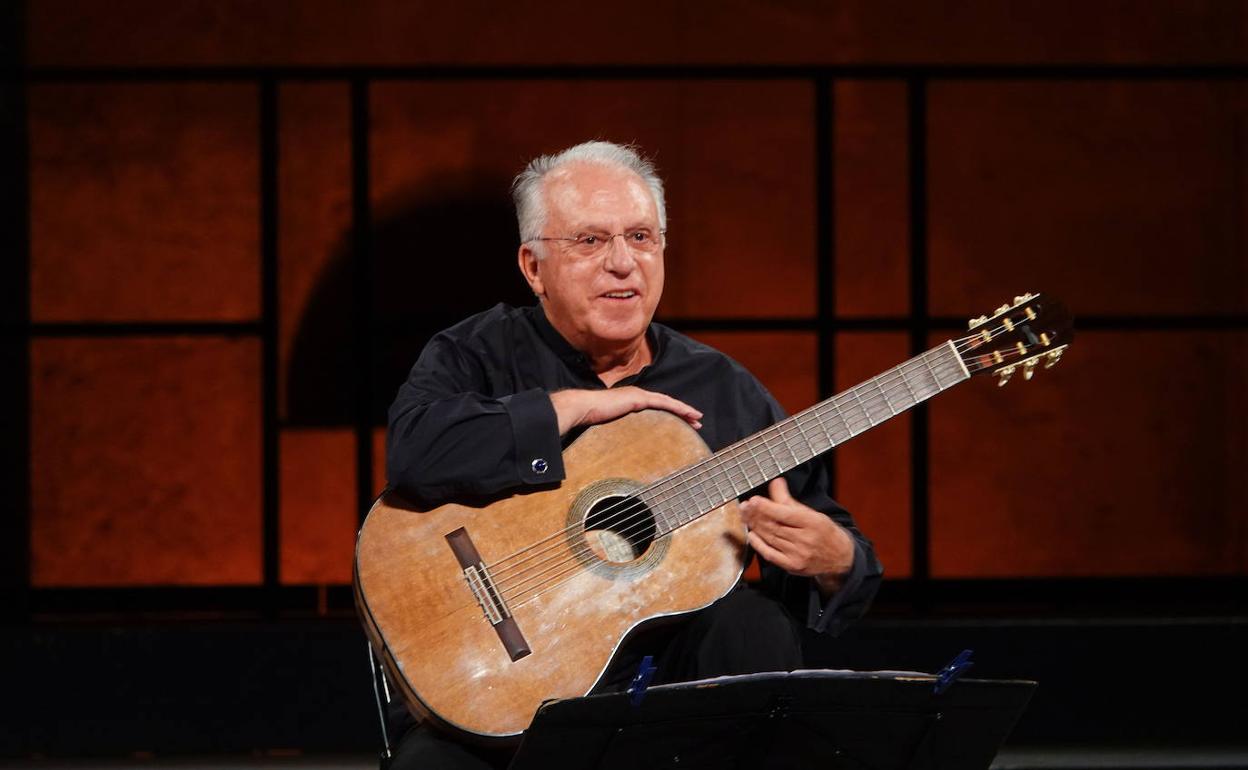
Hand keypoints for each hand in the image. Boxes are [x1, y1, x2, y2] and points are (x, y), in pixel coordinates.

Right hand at [549, 387, 702, 435]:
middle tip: (697, 422)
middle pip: (666, 403)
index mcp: (631, 402)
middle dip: (682, 412)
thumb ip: (618, 433)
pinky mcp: (638, 398)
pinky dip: (677, 407)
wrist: (581, 408)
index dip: (671, 413)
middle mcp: (637, 396)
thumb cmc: (589, 420)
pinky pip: (663, 402)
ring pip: (668, 402)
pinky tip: (687, 413)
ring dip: (684, 410)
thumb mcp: (609, 428)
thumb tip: (619, 450)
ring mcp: (638, 395)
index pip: (656, 407)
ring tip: (697, 418)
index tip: (684, 422)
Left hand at [740, 478, 854, 594]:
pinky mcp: (792, 566)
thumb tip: (776, 482)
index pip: (786, 514)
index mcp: (813, 523)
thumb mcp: (812, 513)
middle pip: (775, 526)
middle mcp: (806, 540)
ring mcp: (798, 555)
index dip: (767, 507)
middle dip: (756, 515)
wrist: (840, 559)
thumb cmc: (825, 532)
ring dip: (755, 526)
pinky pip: (771, 554)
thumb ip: (790, 500)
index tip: (753, 500)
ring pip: (771, 538)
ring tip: (746, 516)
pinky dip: (759, 544)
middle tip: (744, 506)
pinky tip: (751, 534)